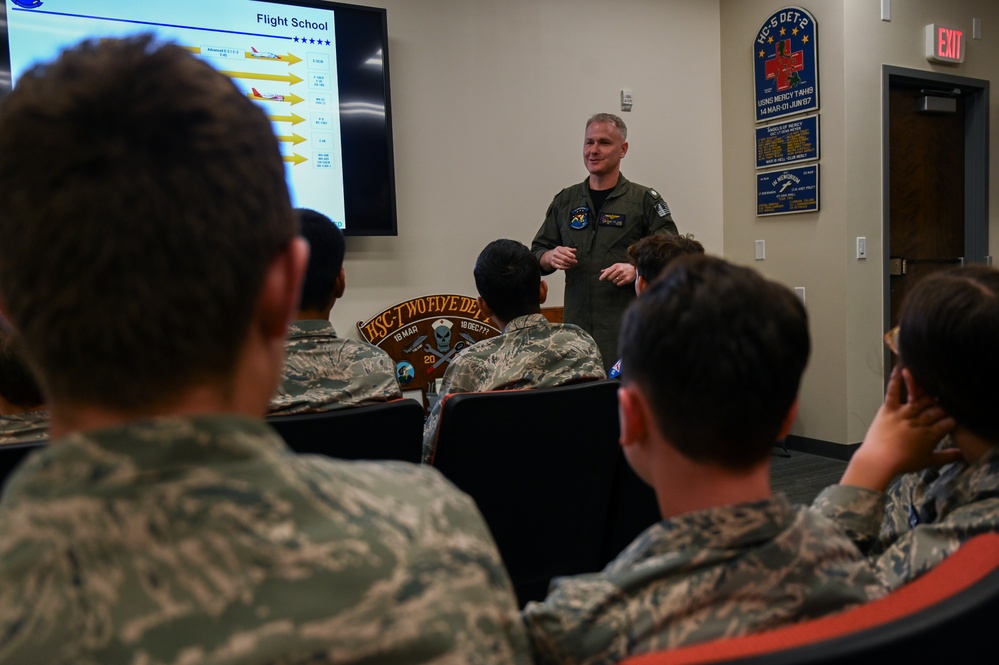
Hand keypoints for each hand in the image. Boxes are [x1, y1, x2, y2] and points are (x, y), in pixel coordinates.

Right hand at [545, 246, 576, 270]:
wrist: (550, 255)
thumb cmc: (559, 252)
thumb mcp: (564, 248)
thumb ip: (570, 249)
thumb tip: (575, 250)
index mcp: (558, 248)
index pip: (565, 251)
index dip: (570, 254)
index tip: (574, 257)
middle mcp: (555, 254)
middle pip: (564, 258)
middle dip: (571, 260)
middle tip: (575, 262)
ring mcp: (554, 259)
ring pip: (562, 263)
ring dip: (569, 264)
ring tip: (572, 264)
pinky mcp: (553, 264)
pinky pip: (560, 267)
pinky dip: (565, 268)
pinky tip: (568, 267)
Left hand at [599, 262, 636, 286]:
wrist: (635, 269)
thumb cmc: (624, 267)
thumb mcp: (617, 266)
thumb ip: (609, 269)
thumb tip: (602, 271)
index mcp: (616, 266)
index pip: (607, 272)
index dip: (603, 276)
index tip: (600, 279)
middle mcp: (620, 270)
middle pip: (610, 278)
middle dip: (610, 278)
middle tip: (614, 276)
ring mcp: (623, 275)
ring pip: (614, 282)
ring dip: (615, 281)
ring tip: (619, 277)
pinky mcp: (627, 280)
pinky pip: (619, 284)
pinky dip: (619, 283)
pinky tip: (622, 280)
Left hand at [841, 366, 958, 491]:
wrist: (878, 461)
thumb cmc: (902, 463)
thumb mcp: (927, 462)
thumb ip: (946, 456)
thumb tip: (962, 454)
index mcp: (928, 435)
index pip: (945, 424)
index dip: (951, 421)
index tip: (955, 418)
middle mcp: (918, 422)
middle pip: (934, 411)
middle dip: (942, 407)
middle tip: (945, 403)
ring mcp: (903, 414)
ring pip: (919, 400)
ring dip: (926, 390)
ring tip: (932, 381)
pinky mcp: (888, 409)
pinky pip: (893, 392)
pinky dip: (896, 380)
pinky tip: (901, 368)